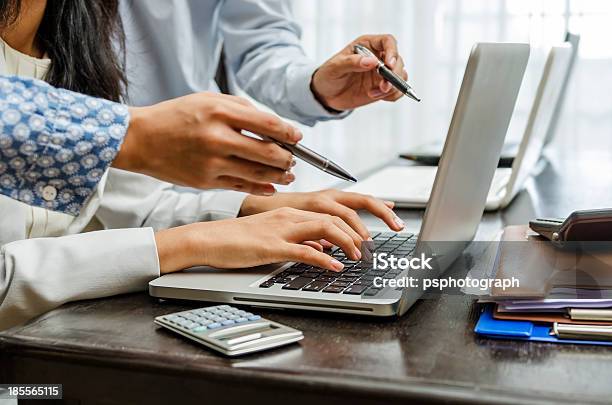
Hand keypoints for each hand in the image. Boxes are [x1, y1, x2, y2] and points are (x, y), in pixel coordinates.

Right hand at [112, 93, 299, 194]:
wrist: (140, 139)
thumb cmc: (176, 116)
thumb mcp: (208, 99)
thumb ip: (241, 109)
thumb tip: (272, 125)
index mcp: (219, 112)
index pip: (267, 125)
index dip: (289, 133)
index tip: (297, 137)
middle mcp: (217, 138)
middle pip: (267, 153)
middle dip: (287, 158)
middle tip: (292, 158)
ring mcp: (211, 163)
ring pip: (257, 174)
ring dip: (278, 176)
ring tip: (288, 174)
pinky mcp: (205, 181)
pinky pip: (241, 186)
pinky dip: (260, 188)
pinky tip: (271, 187)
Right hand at [154, 208, 367, 273]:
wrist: (208, 238)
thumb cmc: (235, 239)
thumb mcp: (272, 236)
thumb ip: (297, 240)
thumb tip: (319, 249)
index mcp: (289, 213)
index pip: (330, 213)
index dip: (352, 224)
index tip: (365, 236)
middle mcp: (289, 217)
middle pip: (333, 218)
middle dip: (356, 232)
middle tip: (369, 248)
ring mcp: (281, 230)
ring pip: (325, 229)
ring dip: (347, 242)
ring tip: (358, 256)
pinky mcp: (272, 246)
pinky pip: (305, 251)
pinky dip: (324, 259)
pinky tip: (335, 267)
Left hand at [311, 34, 407, 110]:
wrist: (326, 95)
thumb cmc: (328, 76)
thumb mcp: (335, 68)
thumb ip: (352, 63)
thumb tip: (372, 62)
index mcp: (367, 46)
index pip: (388, 41)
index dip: (392, 51)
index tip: (389, 65)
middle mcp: (378, 57)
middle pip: (398, 60)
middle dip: (394, 74)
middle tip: (383, 86)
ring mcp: (382, 74)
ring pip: (400, 76)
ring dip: (393, 87)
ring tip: (375, 94)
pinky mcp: (382, 88)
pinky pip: (397, 91)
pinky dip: (392, 96)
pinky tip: (376, 96)